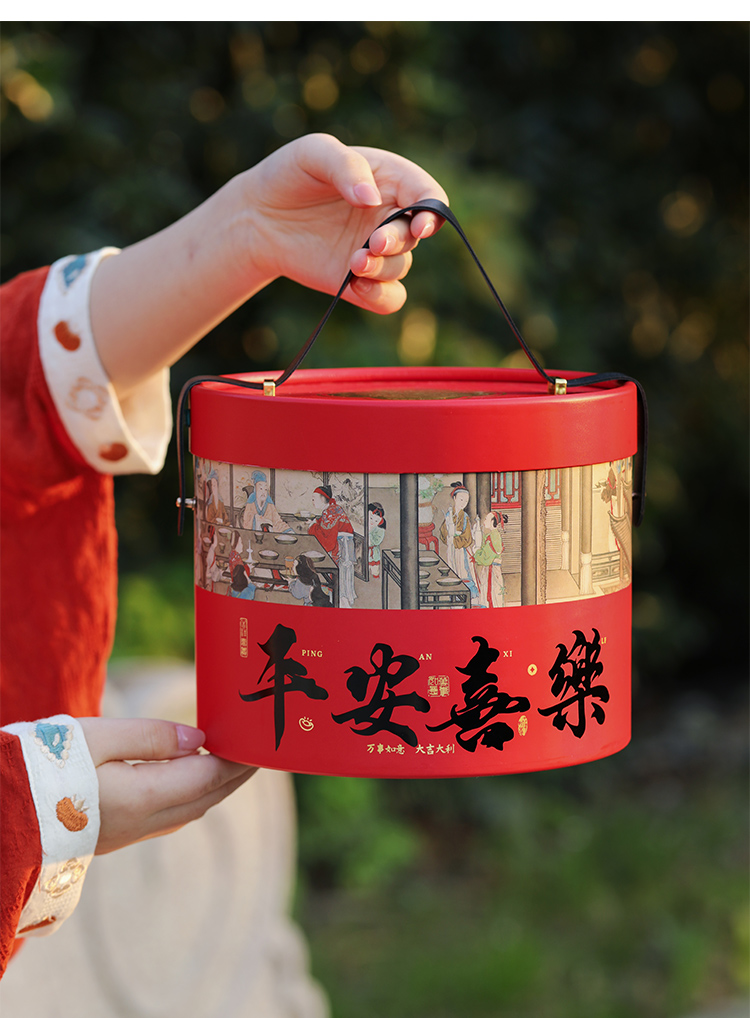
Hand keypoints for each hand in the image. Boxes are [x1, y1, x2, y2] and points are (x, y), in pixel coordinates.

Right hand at [78, 718, 253, 854]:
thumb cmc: (45, 764)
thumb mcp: (97, 737)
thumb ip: (150, 736)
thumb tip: (198, 740)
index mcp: (140, 798)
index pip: (206, 778)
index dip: (235, 760)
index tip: (255, 744)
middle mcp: (138, 824)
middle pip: (203, 800)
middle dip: (233, 778)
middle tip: (256, 755)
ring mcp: (124, 836)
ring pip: (186, 814)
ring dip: (213, 790)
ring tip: (228, 765)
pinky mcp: (111, 838)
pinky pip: (166, 820)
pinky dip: (189, 799)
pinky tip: (186, 783)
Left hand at [237, 133, 448, 314]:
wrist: (258, 216)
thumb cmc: (289, 175)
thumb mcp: (313, 153)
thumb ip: (347, 166)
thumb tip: (372, 199)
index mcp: (390, 181)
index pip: (428, 196)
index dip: (432, 211)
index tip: (418, 224)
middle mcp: (389, 217)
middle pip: (416, 234)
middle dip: (399, 241)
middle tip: (373, 242)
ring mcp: (375, 252)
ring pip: (400, 267)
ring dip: (383, 268)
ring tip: (353, 263)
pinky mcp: (359, 282)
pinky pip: (388, 299)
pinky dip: (382, 297)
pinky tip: (358, 286)